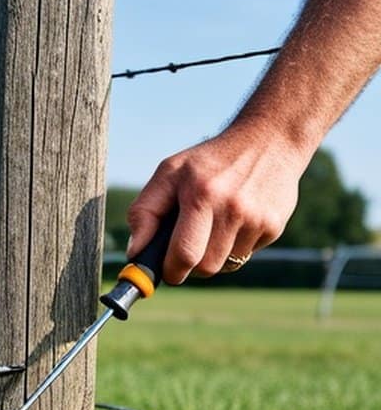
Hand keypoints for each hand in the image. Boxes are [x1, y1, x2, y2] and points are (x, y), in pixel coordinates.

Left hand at [126, 125, 308, 284]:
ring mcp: (257, 219)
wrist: (270, 139)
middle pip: (205, 268)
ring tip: (210, 229)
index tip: (165, 270)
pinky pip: (244, 257)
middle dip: (189, 266)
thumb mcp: (169, 172)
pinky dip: (232, 249)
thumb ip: (144, 212)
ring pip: (224, 267)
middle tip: (185, 249)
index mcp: (202, 194)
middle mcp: (232, 208)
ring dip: (211, 257)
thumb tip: (135, 252)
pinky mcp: (274, 227)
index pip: (184, 255)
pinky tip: (233, 223)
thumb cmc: (209, 161)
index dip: (170, 271)